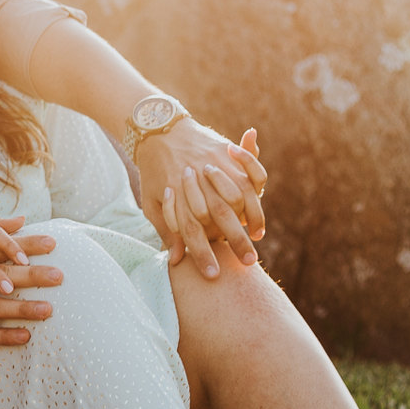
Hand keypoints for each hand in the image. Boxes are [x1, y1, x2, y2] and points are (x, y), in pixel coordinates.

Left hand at [136, 121, 268, 279]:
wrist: (158, 131)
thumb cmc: (152, 172)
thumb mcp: (151, 202)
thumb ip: (166, 230)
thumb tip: (176, 259)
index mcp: (177, 200)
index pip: (191, 234)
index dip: (202, 256)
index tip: (213, 277)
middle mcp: (198, 185)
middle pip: (221, 218)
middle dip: (235, 243)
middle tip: (248, 264)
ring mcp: (214, 168)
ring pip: (239, 198)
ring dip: (252, 220)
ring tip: (257, 239)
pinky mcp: (225, 154)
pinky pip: (248, 173)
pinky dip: (256, 194)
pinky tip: (257, 204)